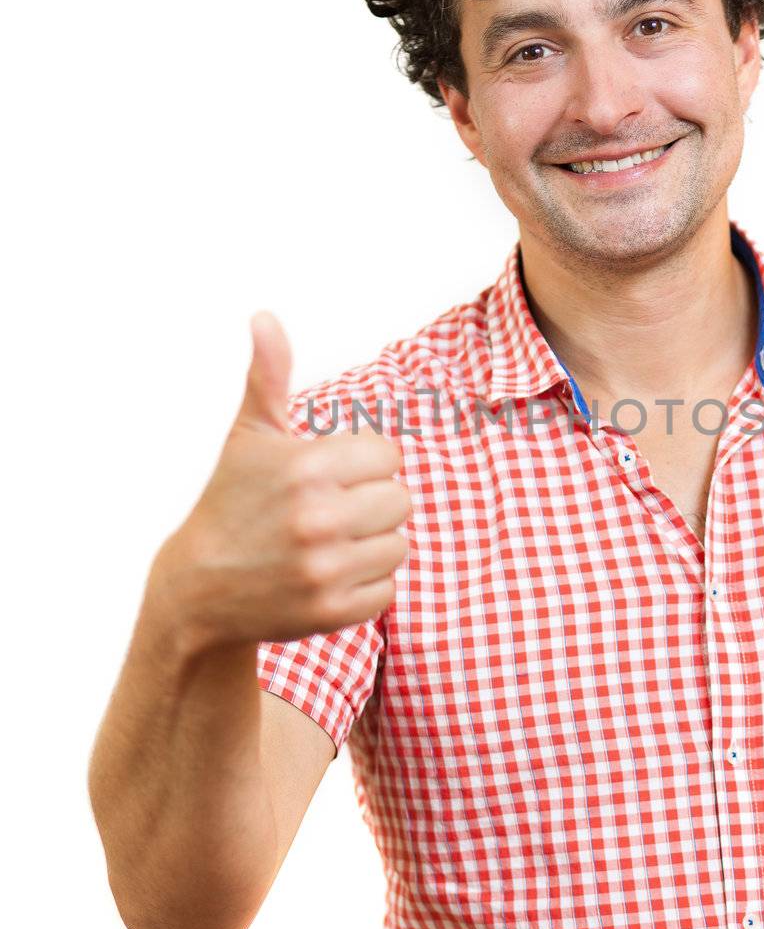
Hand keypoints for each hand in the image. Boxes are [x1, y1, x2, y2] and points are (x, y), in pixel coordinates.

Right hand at [151, 312, 410, 649]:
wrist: (198, 589)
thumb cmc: (232, 501)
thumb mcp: (249, 436)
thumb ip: (268, 376)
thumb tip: (264, 316)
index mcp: (306, 466)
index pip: (389, 454)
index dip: (363, 463)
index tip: (330, 475)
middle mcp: (317, 518)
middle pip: (401, 500)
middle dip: (371, 503)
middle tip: (330, 512)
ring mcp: (325, 569)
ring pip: (399, 545)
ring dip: (371, 545)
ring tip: (328, 544)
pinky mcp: (331, 612)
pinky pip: (388, 590)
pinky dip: (365, 585)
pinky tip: (328, 575)